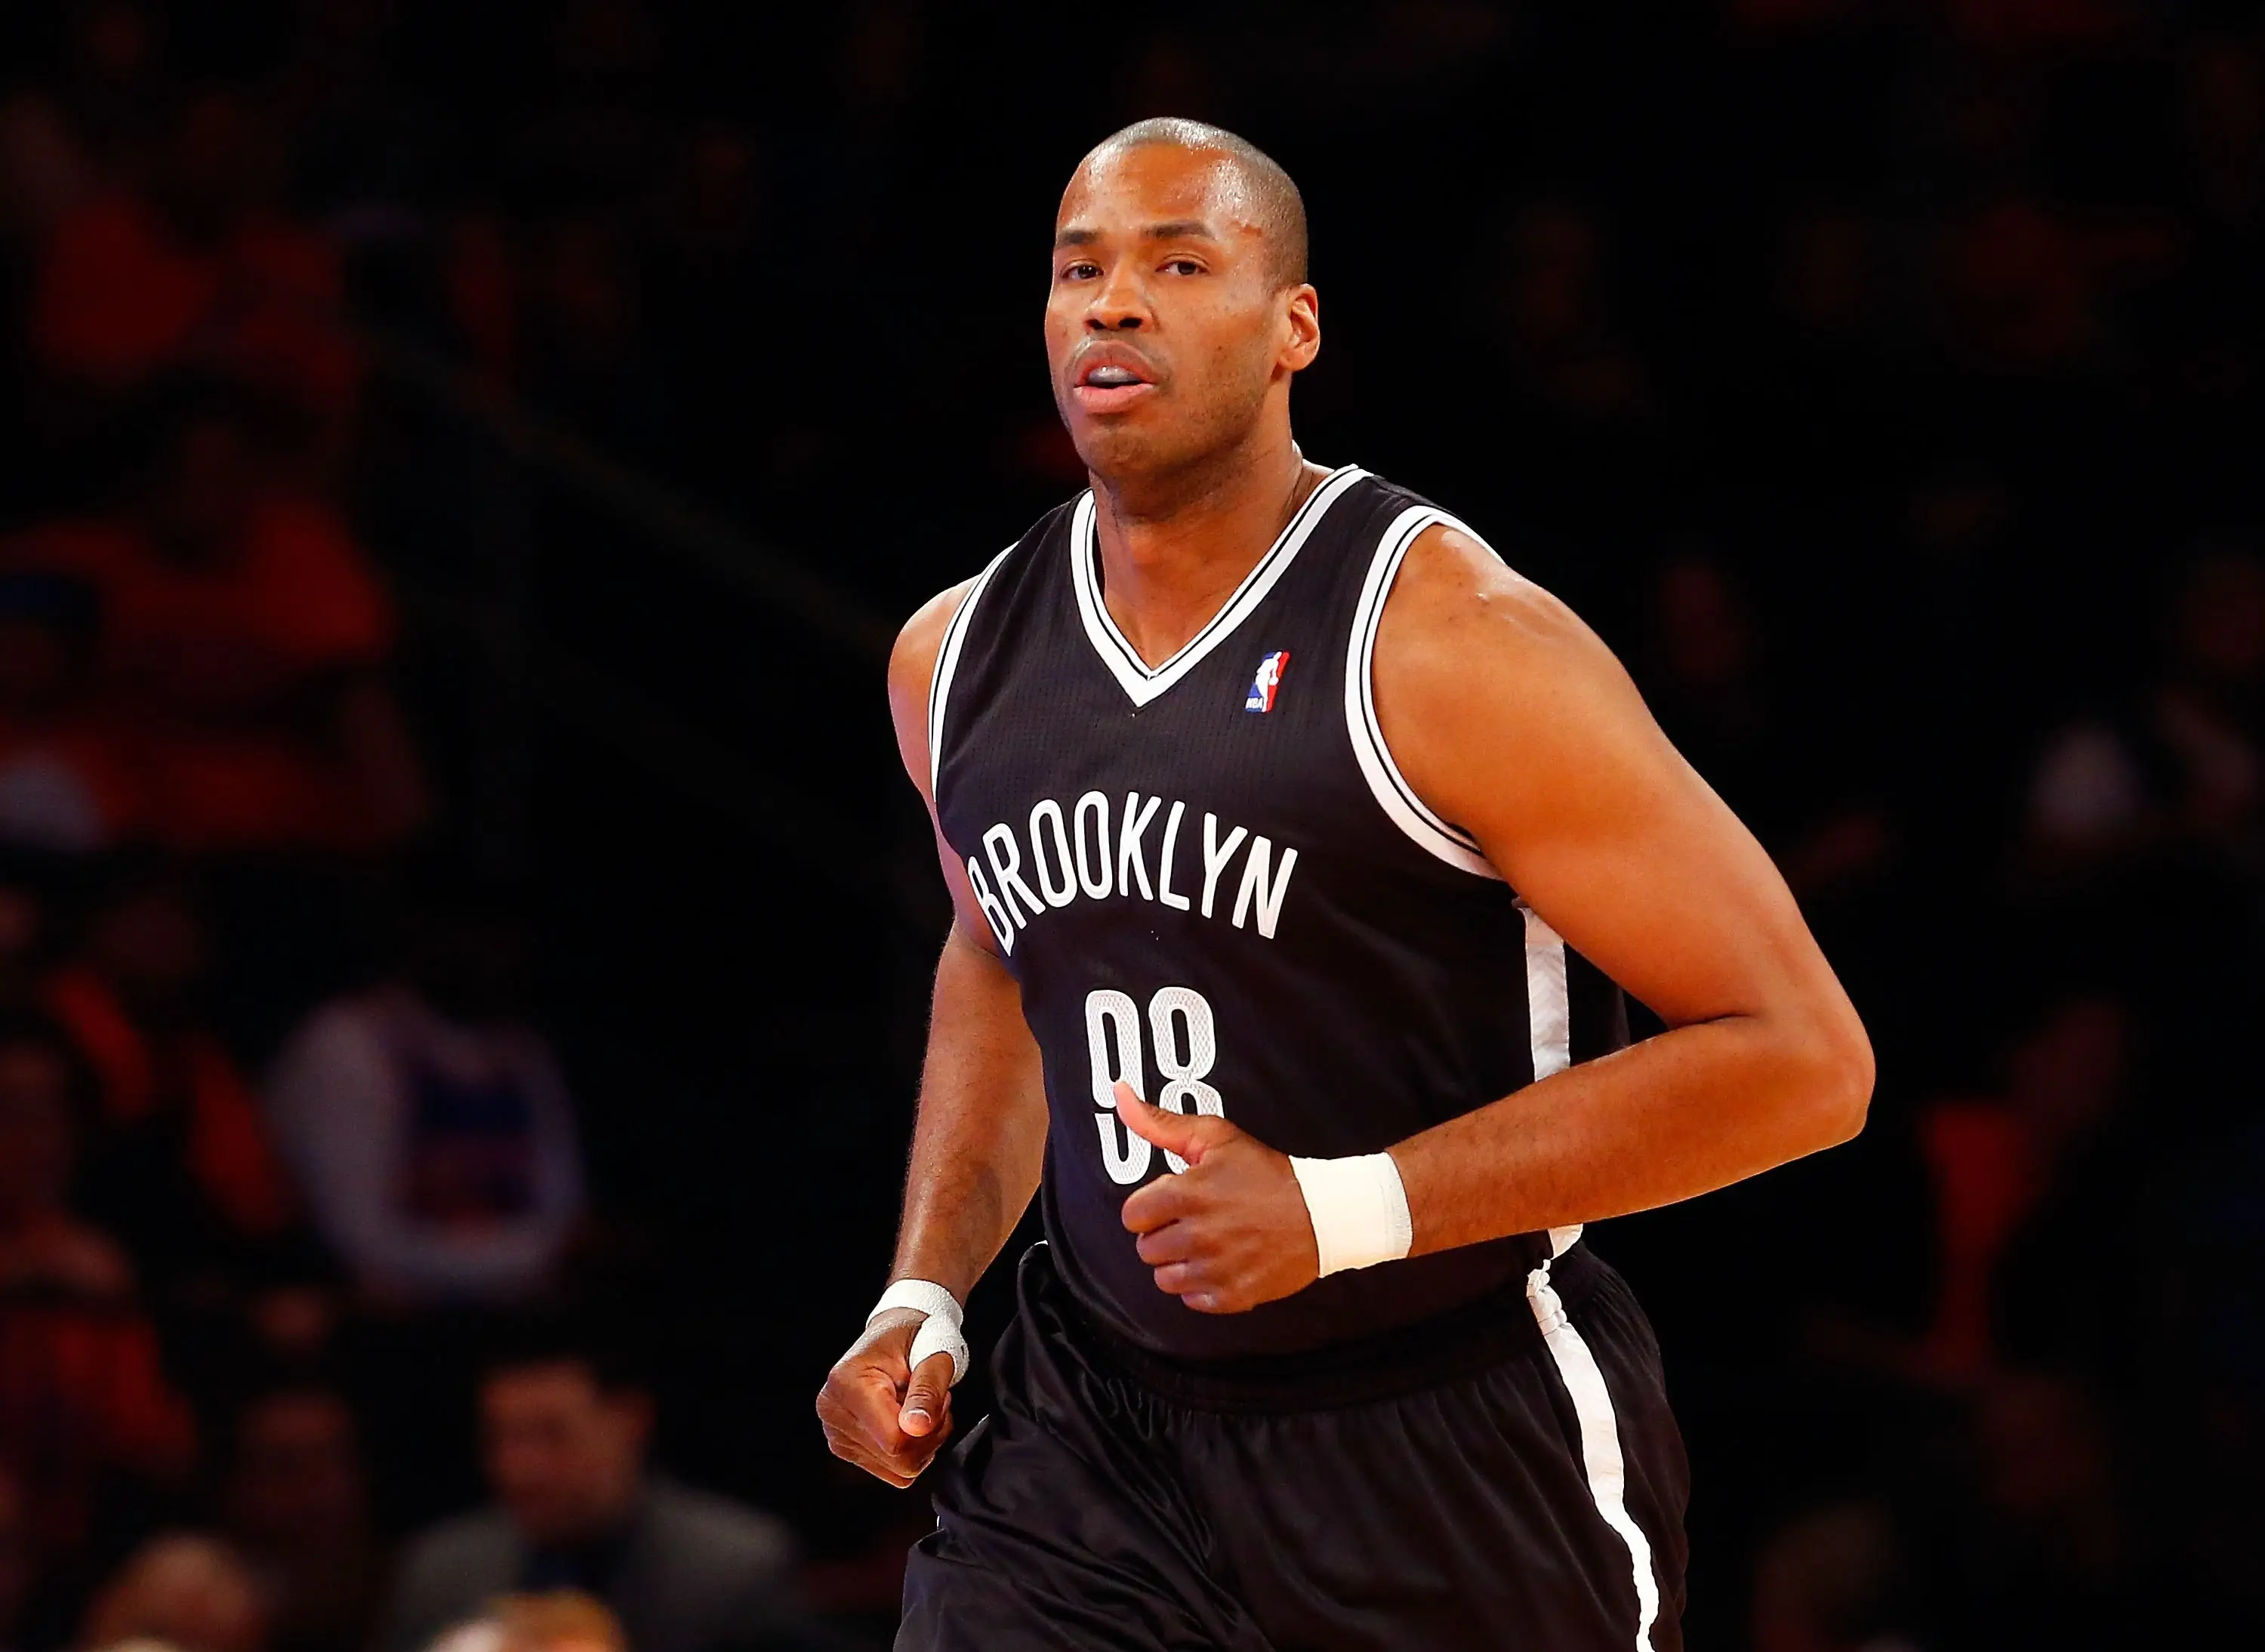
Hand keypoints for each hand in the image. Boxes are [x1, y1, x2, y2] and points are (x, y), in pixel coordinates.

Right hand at [815, 1310, 956, 1486]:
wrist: (897, 1334)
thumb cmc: (913, 1338)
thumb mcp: (933, 1355)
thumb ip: (927, 1391)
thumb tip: (917, 1427)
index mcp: (847, 1384)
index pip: (895, 1441)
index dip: (930, 1428)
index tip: (938, 1400)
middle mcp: (833, 1411)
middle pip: (896, 1459)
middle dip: (928, 1436)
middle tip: (933, 1402)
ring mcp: (836, 1432)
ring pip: (895, 1470)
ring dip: (920, 1444)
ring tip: (918, 1407)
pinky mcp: (845, 1446)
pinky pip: (890, 1471)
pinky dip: (908, 1452)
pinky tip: (907, 1422)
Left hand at [1115, 1082, 1319, 1312]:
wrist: (1322, 1213)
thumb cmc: (1266, 1173)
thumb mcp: (1215, 1136)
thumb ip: (1160, 1122)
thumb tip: (1119, 1094)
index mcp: (1187, 1194)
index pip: (1132, 1216)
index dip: (1150, 1207)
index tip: (1174, 1203)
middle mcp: (1198, 1235)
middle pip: (1146, 1249)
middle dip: (1164, 1235)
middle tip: (1194, 1222)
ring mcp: (1216, 1269)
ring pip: (1164, 1279)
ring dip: (1180, 1263)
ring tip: (1207, 1244)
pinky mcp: (1233, 1296)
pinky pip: (1192, 1300)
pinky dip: (1203, 1287)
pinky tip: (1222, 1264)